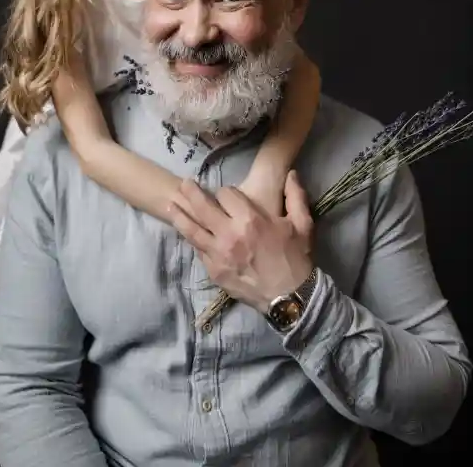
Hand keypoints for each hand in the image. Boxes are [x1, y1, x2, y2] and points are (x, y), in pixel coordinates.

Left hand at [170, 170, 313, 313]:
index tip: (227, 195)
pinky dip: (191, 239)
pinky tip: (185, 232)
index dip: (226, 192)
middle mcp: (229, 234)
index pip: (226, 194)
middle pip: (202, 207)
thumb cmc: (295, 259)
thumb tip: (291, 174)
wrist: (290, 298)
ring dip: (179, 215)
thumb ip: (295, 196)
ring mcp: (218, 254)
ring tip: (170, 204)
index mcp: (250, 220)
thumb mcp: (302, 225)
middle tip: (184, 184)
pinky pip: (198, 250)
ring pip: (192, 230)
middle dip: (191, 193)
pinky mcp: (214, 271)